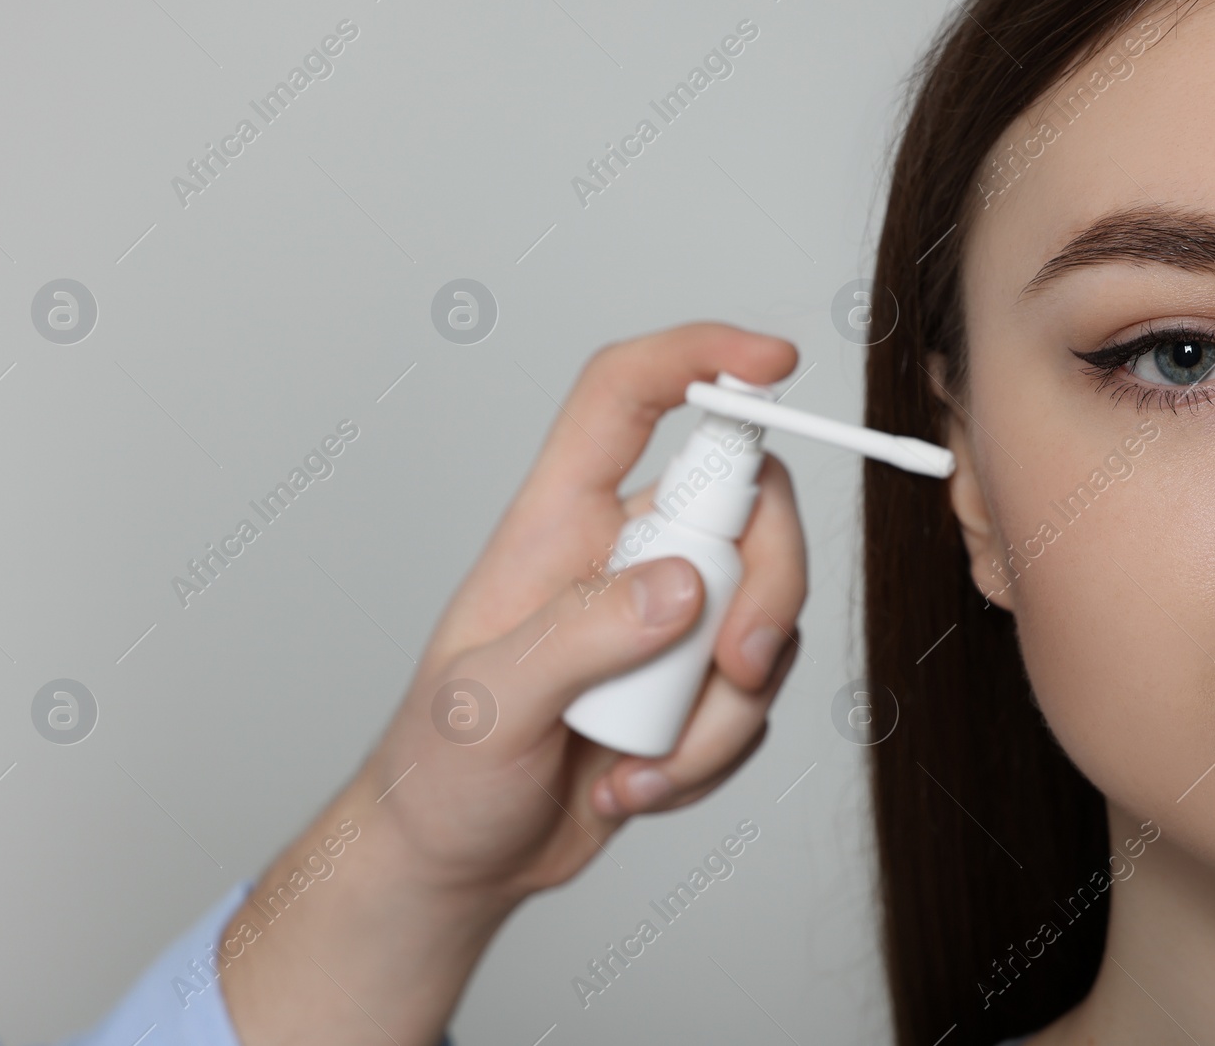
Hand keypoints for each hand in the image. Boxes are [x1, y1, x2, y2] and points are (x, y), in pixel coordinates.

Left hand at [221, 322, 807, 1045]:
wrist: (459, 858)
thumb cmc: (441, 769)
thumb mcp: (488, 706)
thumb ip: (581, 637)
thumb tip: (683, 589)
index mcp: (555, 523)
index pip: (626, 399)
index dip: (698, 356)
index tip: (774, 362)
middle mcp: (621, 556)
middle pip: (744, 507)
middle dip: (766, 588)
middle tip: (738, 668)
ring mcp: (664, 623)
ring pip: (765, 613)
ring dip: (727, 710)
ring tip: (641, 768)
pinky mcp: (694, 688)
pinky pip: (757, 698)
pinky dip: (714, 756)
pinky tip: (639, 787)